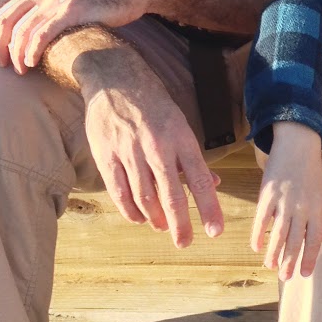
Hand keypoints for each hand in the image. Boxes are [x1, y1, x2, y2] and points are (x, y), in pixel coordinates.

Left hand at [0, 0, 156, 72]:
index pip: (3, 6)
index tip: (0, 49)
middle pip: (7, 19)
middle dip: (0, 45)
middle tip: (4, 64)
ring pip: (23, 31)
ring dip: (17, 54)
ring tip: (21, 69)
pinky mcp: (72, 9)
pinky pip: (42, 34)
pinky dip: (32, 51)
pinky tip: (33, 62)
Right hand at [80, 53, 222, 248]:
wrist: (115, 79)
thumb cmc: (153, 104)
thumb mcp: (179, 124)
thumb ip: (192, 157)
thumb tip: (213, 183)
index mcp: (180, 137)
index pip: (199, 179)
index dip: (208, 207)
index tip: (215, 230)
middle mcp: (157, 146)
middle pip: (171, 195)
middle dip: (180, 224)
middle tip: (184, 242)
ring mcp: (129, 152)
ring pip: (144, 197)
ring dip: (155, 218)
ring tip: (162, 227)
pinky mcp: (106, 156)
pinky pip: (120, 192)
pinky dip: (130, 211)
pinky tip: (139, 218)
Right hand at [250, 122, 321, 280]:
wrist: (297, 144)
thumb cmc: (312, 171)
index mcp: (316, 209)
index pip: (314, 240)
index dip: (310, 259)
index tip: (305, 274)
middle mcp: (301, 207)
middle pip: (295, 240)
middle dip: (290, 262)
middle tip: (285, 277)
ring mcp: (283, 201)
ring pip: (278, 233)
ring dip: (273, 252)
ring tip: (270, 266)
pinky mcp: (267, 193)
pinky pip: (262, 218)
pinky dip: (258, 234)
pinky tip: (256, 246)